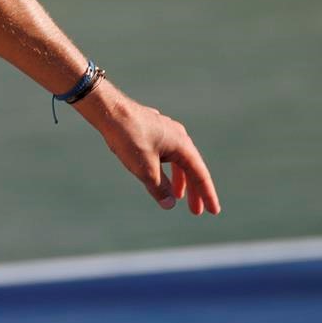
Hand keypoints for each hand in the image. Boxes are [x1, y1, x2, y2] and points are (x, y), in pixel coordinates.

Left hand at [77, 82, 220, 214]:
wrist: (110, 111)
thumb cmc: (129, 138)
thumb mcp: (145, 169)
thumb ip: (159, 188)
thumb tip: (169, 204)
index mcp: (183, 146)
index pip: (200, 175)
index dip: (207, 195)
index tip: (214, 211)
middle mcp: (179, 137)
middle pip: (191, 168)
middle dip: (193, 191)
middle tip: (195, 211)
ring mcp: (166, 132)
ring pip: (177, 160)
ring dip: (178, 179)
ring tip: (176, 196)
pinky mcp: (153, 131)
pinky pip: (165, 153)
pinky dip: (166, 167)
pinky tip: (159, 174)